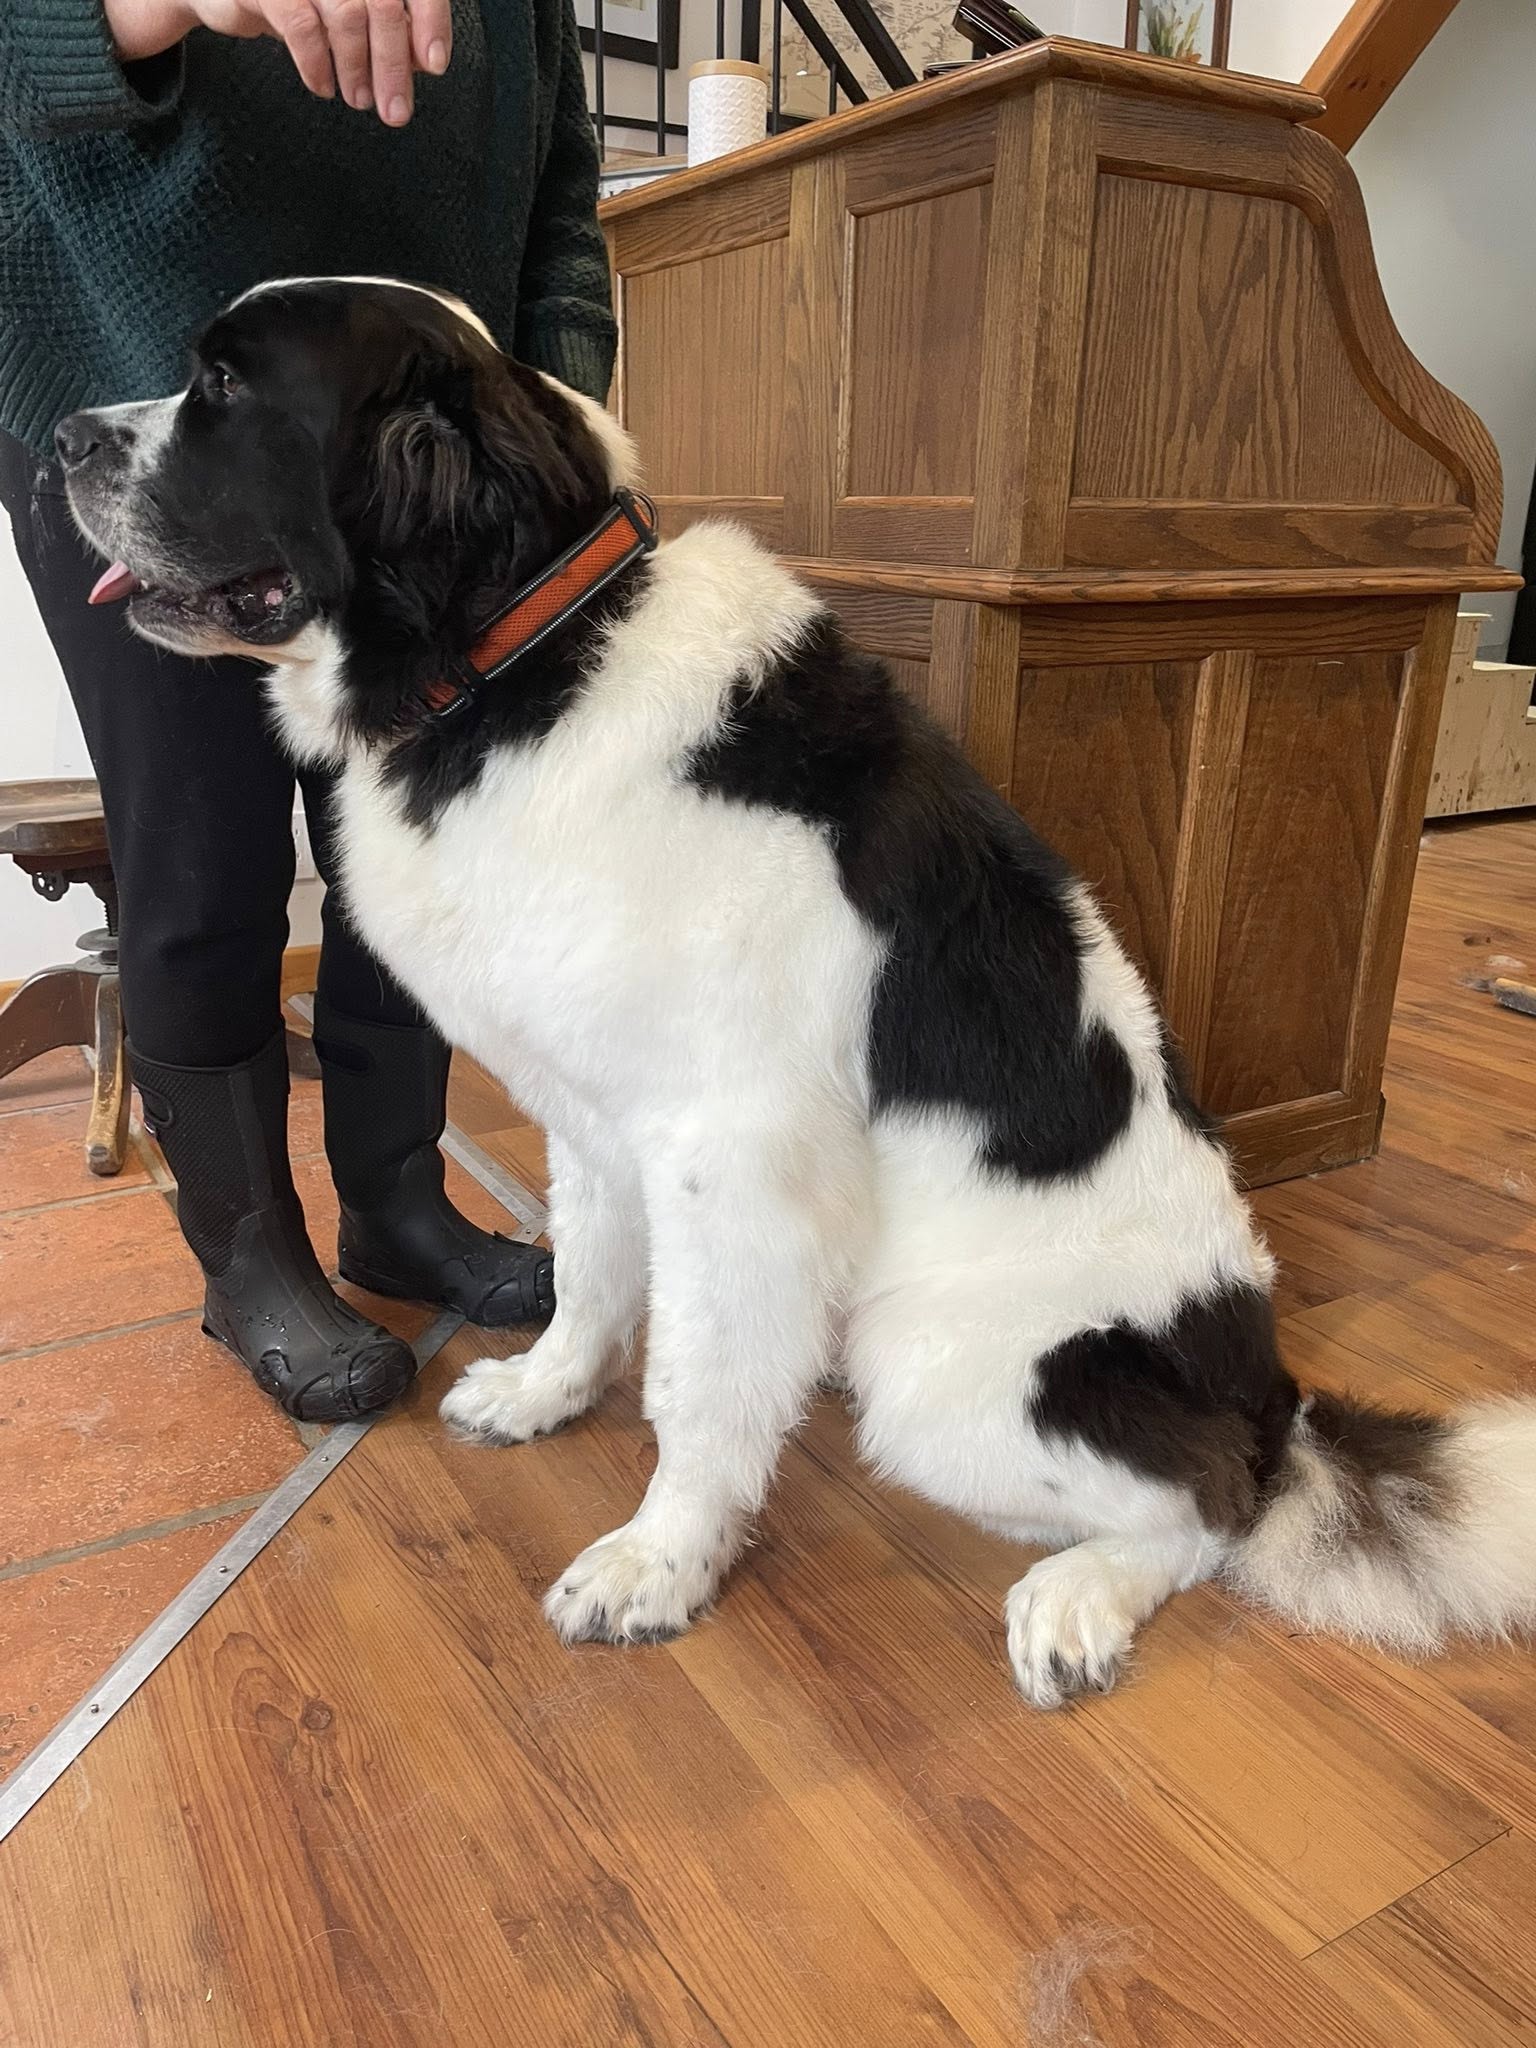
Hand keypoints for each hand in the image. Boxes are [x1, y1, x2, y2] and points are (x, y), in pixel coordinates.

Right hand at [103, 0, 452, 125]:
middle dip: (393, 63)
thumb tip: (424, 59)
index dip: (429, 18)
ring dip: (358, 68)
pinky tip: (322, 85)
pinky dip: (317, 64)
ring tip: (358, 99)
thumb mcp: (342, 11)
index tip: (435, 64)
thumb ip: (383, 26)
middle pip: (382, 1)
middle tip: (395, 111)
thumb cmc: (289, 1)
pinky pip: (302, 26)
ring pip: (347, 14)